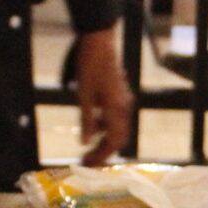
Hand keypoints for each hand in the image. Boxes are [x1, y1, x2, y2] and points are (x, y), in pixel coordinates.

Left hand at [71, 27, 134, 165]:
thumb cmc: (90, 67)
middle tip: (87, 160)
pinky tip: (91, 128)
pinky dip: (104, 127)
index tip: (87, 164)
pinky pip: (115, 118)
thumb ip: (86, 121)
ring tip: (86, 148)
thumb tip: (84, 143)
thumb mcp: (83, 96)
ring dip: (103, 140)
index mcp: (116, 109)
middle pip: (118, 139)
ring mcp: (123, 101)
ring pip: (117, 129)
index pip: (113, 142)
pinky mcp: (120, 96)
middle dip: (103, 152)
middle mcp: (124, 108)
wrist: (100, 43)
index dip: (101, 156)